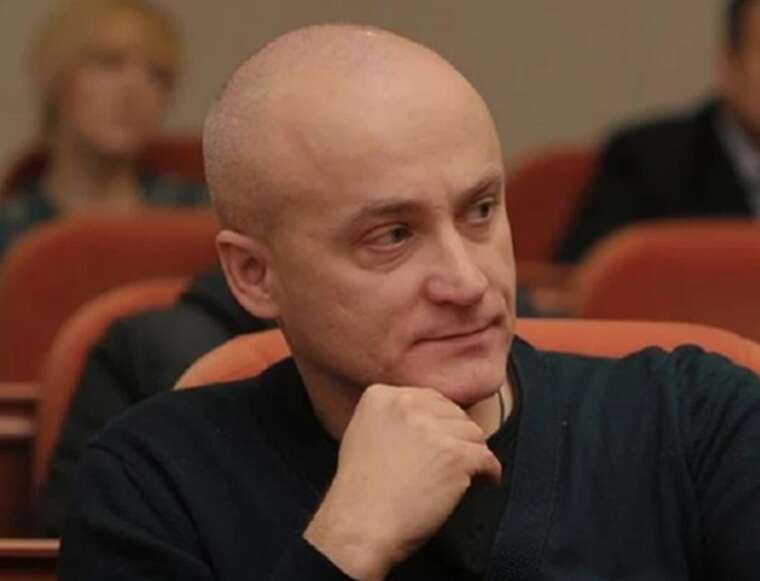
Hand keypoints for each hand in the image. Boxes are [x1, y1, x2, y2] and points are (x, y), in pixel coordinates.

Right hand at [304, 384, 501, 579]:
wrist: (360, 526)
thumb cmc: (359, 492)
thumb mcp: (361, 433)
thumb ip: (391, 418)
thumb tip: (428, 421)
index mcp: (382, 396)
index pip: (429, 398)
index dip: (439, 421)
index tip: (440, 440)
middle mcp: (408, 405)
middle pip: (453, 413)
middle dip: (456, 437)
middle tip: (452, 461)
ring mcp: (433, 430)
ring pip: (473, 434)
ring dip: (472, 454)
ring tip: (466, 473)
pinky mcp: (455, 456)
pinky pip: (486, 458)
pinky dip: (489, 472)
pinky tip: (483, 481)